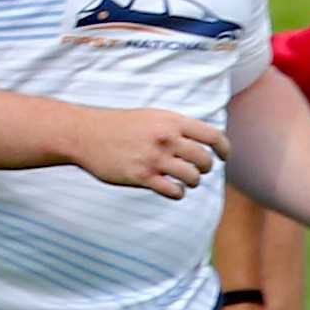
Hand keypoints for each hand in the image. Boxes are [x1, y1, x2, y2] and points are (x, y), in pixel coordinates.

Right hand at [71, 107, 227, 198]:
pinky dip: (178, 193)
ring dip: (192, 182)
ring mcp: (155, 158)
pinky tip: (171, 189)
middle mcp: (166, 138)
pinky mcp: (142, 177)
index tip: (223, 157)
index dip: (224, 149)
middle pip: (205, 160)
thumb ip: (177, 127)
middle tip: (196, 169)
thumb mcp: (152, 116)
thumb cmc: (120, 125)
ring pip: (193, 178)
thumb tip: (204, 142)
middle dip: (205, 168)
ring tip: (183, 180)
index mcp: (172, 121)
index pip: (213, 136)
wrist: (85, 134)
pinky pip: (174, 192)